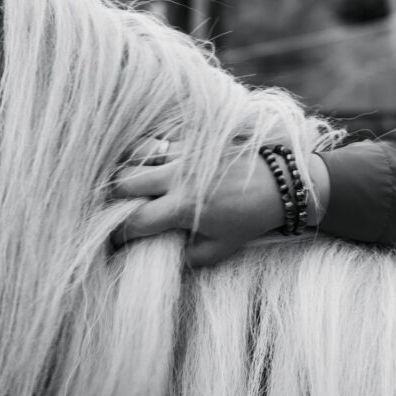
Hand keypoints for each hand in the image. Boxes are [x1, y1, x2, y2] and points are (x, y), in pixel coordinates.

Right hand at [110, 140, 330, 266]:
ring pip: (135, 158)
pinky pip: (156, 142)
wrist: (282, 182)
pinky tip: (148, 165)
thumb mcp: (221, 248)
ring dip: (127, 174)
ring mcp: (183, 155)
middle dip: (114, 200)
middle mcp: (177, 178)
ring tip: (130, 188)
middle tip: (119, 209)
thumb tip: (163, 253)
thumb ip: (188, 256)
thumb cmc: (251, 218)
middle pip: (122, 184)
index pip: (133, 221)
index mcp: (182, 208)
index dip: (117, 235)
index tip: (113, 242)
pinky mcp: (192, 139)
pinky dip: (146, 154)